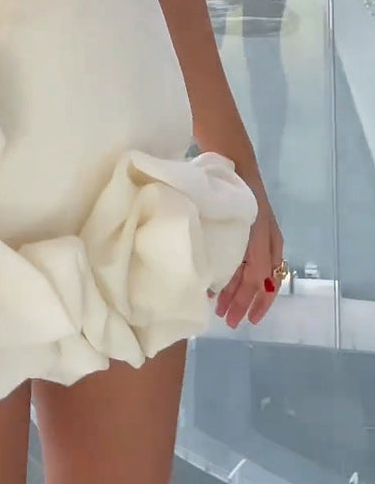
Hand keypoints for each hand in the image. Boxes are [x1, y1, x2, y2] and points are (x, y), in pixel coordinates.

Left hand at [214, 170, 283, 328]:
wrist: (235, 165)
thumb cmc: (239, 194)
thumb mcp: (247, 229)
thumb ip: (247, 260)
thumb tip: (232, 287)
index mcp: (268, 245)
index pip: (261, 283)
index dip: (251, 303)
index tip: (240, 320)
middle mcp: (265, 246)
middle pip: (257, 283)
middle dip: (243, 303)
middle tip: (226, 320)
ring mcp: (255, 240)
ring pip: (249, 275)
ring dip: (237, 294)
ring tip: (220, 308)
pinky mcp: (245, 235)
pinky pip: (243, 263)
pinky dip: (233, 278)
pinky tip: (218, 286)